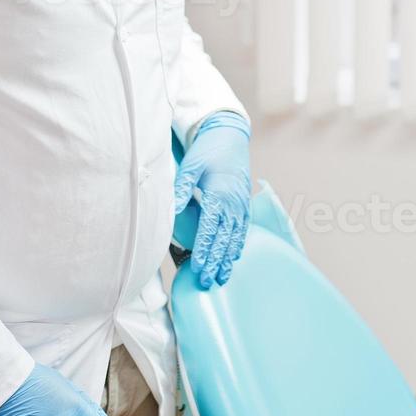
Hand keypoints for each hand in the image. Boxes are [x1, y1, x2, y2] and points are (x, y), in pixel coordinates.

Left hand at [173, 111, 251, 288]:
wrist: (230, 134)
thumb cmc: (208, 149)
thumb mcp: (190, 165)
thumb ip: (181, 189)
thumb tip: (172, 211)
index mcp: (218, 195)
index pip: (209, 230)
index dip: (203, 251)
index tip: (197, 268)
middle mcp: (233, 203)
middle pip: (223, 239)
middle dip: (215, 262)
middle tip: (208, 282)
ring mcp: (241, 204)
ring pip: (235, 238)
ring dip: (228, 259)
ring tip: (222, 277)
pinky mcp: (244, 202)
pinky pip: (243, 228)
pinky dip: (238, 244)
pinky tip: (234, 256)